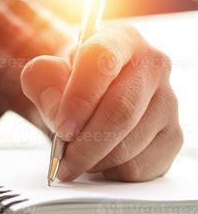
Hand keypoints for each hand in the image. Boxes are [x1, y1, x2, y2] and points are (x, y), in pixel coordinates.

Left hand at [21, 25, 182, 181]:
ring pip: (128, 146)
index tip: (62, 129)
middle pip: (120, 112)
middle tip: (62, 159)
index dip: (79, 100)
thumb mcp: (46, 74)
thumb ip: (41, 82)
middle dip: (84, 145)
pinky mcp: (172, 137)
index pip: (102, 64)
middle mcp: (152, 67)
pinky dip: (110, 172)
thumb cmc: (71, 85)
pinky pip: (138, 166)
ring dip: (93, 162)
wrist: (92, 98)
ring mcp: (168, 102)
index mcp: (120, 41)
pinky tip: (99, 160)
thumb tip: (57, 111)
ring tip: (76, 158)